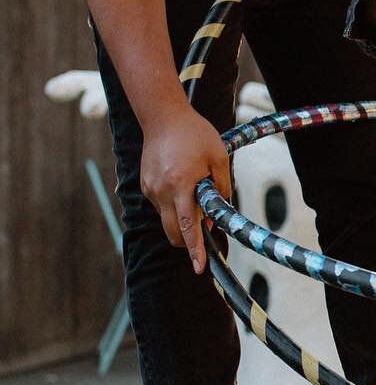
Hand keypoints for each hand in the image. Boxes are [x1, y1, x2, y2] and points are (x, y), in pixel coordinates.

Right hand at [140, 105, 232, 272]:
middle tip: (205, 232)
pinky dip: (174, 206)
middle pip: (172, 232)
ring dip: (182, 219)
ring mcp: (150, 189)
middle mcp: (161, 191)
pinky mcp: (145, 185)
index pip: (187, 226)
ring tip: (196, 194)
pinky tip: (183, 183)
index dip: (194, 249)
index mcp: (181, 185)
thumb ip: (221, 187)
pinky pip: (161, 205)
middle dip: (188, 241)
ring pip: (166, 219)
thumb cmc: (195, 134)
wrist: (163, 116)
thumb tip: (218, 212)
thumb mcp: (219, 157)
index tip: (199, 267)